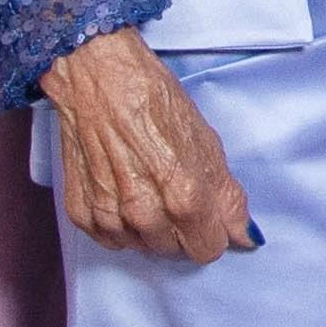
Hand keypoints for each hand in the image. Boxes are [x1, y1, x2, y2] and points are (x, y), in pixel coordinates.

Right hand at [43, 23, 254, 261]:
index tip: (206, 212)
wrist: (98, 75)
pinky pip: (109, 239)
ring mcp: (109, 215)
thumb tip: (244, 235)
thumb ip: (227, 196)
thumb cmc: (153, 100)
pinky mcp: (80, 211)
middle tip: (172, 191)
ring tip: (145, 187)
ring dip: (148, 227)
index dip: (211, 231)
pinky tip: (121, 191)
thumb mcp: (206, 143)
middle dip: (180, 228)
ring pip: (142, 247)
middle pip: (174, 251)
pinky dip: (118, 224)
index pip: (208, 249)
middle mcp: (145, 214)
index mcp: (185, 198)